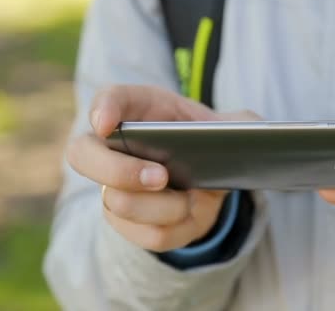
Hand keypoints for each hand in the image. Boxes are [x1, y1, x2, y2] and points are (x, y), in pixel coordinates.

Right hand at [67, 85, 258, 251]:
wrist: (211, 175)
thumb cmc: (211, 140)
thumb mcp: (231, 125)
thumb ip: (243, 123)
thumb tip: (252, 132)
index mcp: (140, 110)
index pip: (109, 98)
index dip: (103, 109)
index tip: (108, 124)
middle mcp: (113, 146)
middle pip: (83, 154)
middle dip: (119, 171)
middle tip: (160, 175)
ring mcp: (112, 185)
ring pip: (117, 204)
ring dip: (161, 207)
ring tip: (190, 200)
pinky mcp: (126, 221)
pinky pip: (144, 235)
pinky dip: (173, 228)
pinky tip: (189, 215)